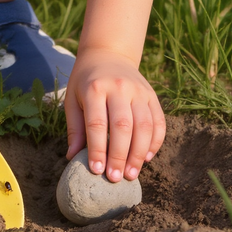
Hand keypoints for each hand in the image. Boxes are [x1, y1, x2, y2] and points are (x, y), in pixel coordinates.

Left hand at [63, 48, 165, 182]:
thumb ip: (75, 127)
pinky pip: (158, 122)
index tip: (96, 171)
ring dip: (139, 153)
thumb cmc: (86, 81)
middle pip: (123, 126)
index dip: (97, 149)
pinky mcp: (152, 95)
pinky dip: (155, 142)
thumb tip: (72, 157)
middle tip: (115, 178)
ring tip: (131, 174)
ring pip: (144, 126)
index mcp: (95, 88)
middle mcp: (119, 88)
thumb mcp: (73, 98)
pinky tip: (146, 158)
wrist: (108, 54)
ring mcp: (138, 91)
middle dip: (120, 155)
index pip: (97, 123)